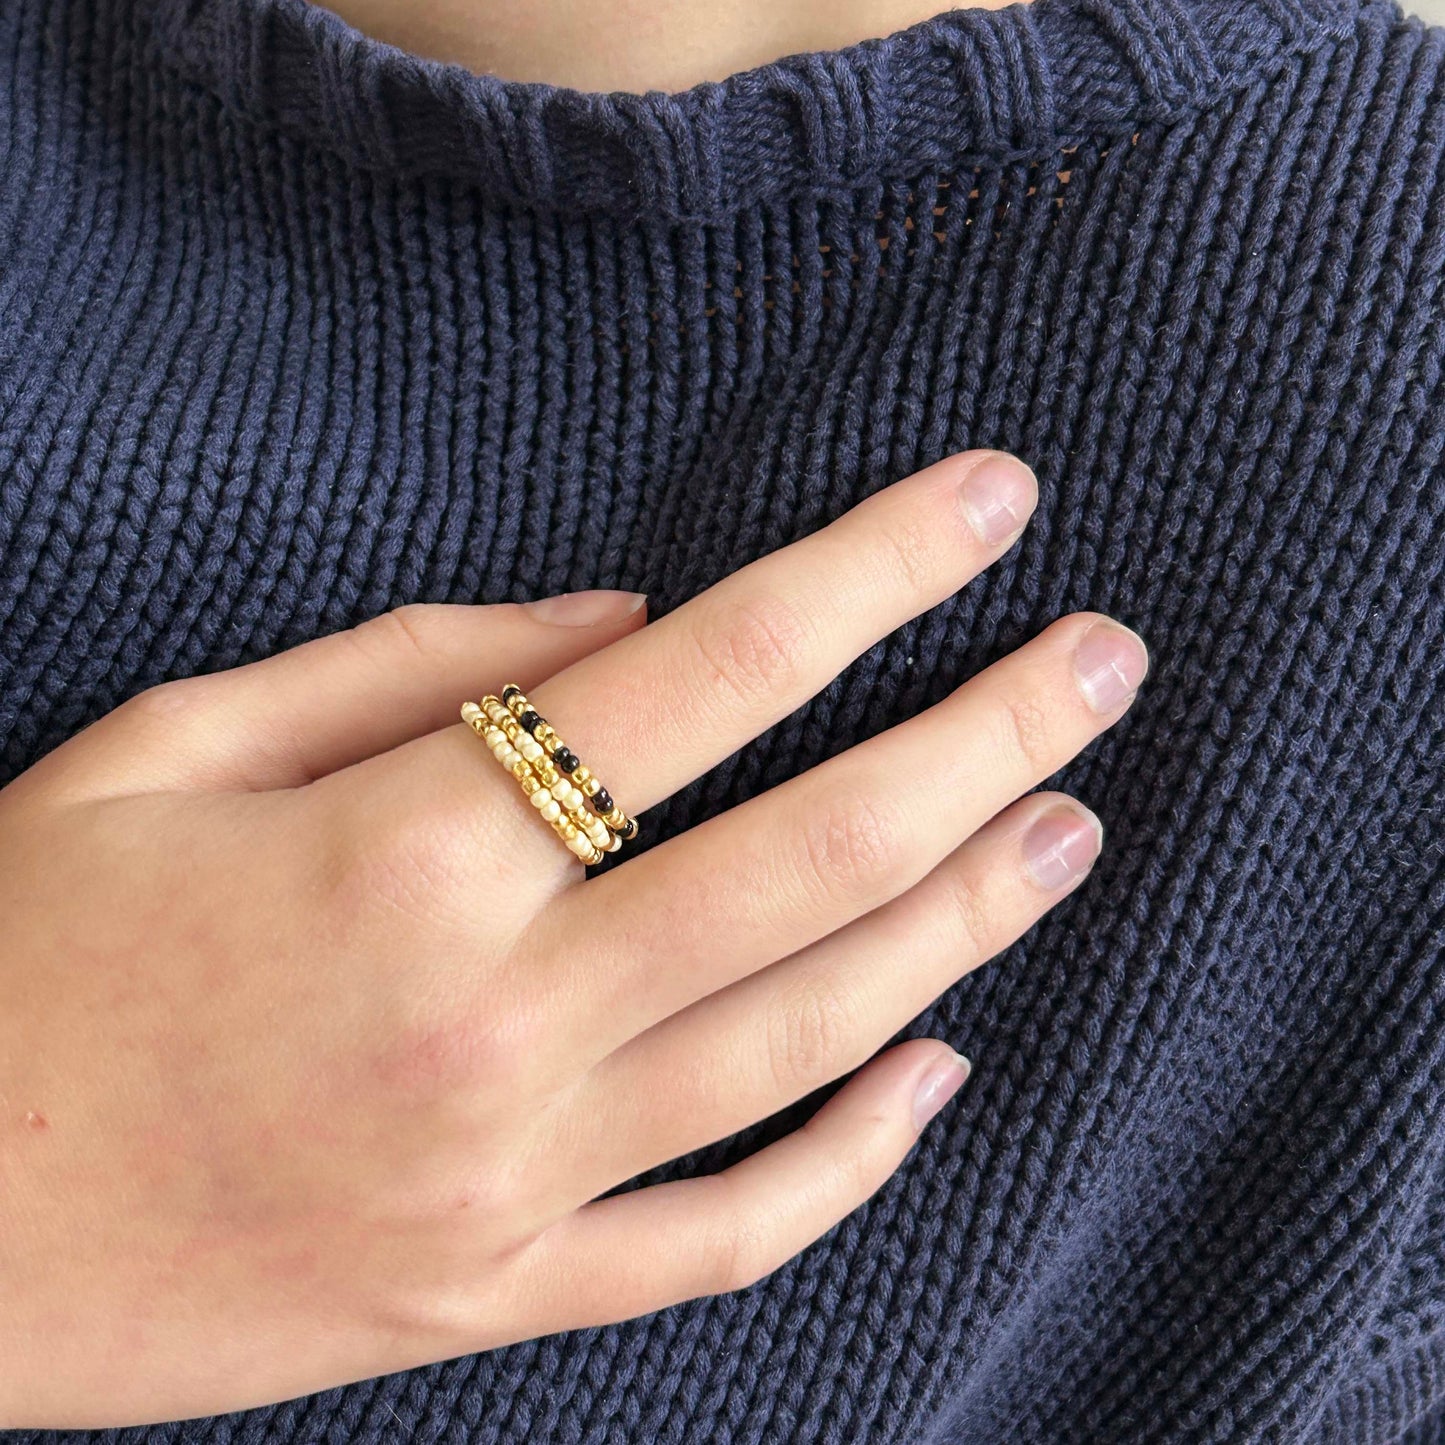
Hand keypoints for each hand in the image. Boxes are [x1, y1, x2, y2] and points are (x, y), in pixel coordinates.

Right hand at [0, 448, 1146, 1427]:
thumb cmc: (20, 949)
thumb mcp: (175, 747)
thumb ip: (413, 665)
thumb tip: (629, 620)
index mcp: (402, 855)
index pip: (707, 674)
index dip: (873, 569)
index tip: (992, 501)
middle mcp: (491, 1016)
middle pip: (815, 853)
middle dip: (987, 738)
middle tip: (1105, 663)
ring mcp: (510, 1179)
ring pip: (808, 1036)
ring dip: (967, 922)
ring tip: (1073, 828)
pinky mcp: (497, 1295)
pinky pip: (724, 1231)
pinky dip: (852, 1156)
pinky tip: (942, 1072)